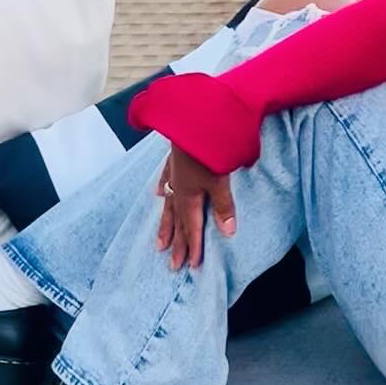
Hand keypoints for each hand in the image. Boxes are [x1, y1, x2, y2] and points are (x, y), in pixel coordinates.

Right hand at [153, 146, 236, 270]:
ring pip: (168, 204)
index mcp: (190, 195)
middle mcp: (178, 188)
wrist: (194, 119)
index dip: (194, 246)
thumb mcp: (220, 179)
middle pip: (177, 221)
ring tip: (160, 243)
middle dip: (178, 244)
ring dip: (166, 224)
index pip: (192, 227)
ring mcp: (174, 173)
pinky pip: (165, 177)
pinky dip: (162, 186)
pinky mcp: (174, 158)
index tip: (193, 266)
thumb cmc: (208, 149)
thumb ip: (224, 205)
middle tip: (174, 266)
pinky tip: (158, 193)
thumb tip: (228, 233)